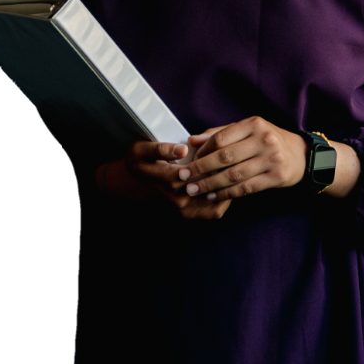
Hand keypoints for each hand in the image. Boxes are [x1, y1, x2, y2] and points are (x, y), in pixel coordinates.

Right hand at [114, 140, 232, 218]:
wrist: (129, 187)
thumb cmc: (138, 165)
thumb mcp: (141, 150)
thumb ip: (161, 148)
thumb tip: (182, 149)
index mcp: (169, 179)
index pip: (204, 169)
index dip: (215, 157)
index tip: (223, 148)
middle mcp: (179, 198)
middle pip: (213, 182)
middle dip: (224, 169)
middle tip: (234, 157)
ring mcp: (184, 210)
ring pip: (218, 198)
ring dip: (227, 184)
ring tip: (232, 169)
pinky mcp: (188, 215)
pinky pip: (215, 212)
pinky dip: (224, 198)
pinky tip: (225, 184)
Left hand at [179, 116, 307, 202]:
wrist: (302, 156)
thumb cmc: (270, 141)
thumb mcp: (249, 130)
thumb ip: (220, 133)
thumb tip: (191, 141)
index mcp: (254, 124)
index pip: (221, 138)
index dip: (202, 152)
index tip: (189, 162)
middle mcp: (264, 140)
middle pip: (225, 157)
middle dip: (200, 170)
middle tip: (183, 179)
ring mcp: (272, 159)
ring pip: (234, 175)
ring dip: (210, 185)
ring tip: (195, 190)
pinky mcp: (276, 177)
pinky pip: (246, 188)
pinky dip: (227, 193)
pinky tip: (214, 196)